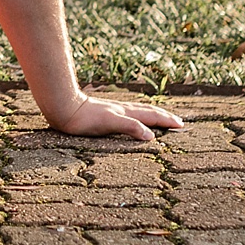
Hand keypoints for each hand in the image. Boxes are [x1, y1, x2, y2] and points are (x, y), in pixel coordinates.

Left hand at [50, 90, 182, 142]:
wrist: (63, 108)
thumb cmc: (84, 118)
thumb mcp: (110, 123)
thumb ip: (131, 127)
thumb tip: (152, 136)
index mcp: (126, 113)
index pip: (152, 116)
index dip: (167, 120)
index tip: (181, 125)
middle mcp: (122, 110)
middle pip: (148, 111)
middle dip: (164, 117)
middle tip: (179, 122)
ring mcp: (114, 110)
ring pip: (138, 111)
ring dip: (153, 115)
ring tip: (161, 118)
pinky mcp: (104, 113)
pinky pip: (127, 114)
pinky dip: (137, 117)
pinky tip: (132, 119)